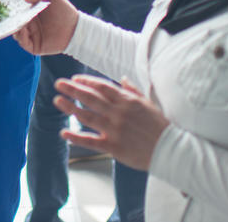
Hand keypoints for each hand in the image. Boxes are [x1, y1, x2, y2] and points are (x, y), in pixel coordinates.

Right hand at [13, 0, 79, 54]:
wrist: (75, 27)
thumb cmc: (65, 11)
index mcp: (33, 15)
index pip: (19, 14)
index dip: (14, 11)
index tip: (9, 7)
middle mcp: (31, 26)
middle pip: (16, 24)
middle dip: (12, 21)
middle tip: (9, 17)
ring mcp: (33, 36)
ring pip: (17, 34)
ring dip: (15, 29)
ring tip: (17, 23)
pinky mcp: (36, 47)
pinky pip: (24, 43)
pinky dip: (21, 37)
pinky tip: (23, 30)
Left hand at [53, 75, 169, 171]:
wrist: (170, 149)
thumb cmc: (160, 126)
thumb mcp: (148, 103)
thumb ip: (133, 90)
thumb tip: (123, 78)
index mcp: (127, 101)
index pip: (102, 87)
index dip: (86, 82)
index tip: (74, 79)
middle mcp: (118, 113)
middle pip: (90, 98)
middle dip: (72, 89)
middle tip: (58, 84)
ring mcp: (114, 129)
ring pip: (87, 116)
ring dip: (70, 108)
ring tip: (57, 101)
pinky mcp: (113, 146)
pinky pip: (91, 141)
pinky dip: (76, 137)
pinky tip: (64, 133)